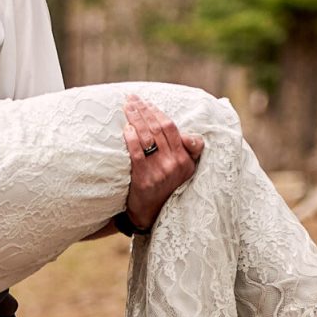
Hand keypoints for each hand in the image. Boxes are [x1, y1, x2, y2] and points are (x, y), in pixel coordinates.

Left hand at [122, 97, 202, 231]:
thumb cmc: (165, 188)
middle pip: (157, 129)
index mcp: (185, 159)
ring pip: (147, 137)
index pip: (171, 128)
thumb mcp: (184, 171)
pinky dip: (131, 138)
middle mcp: (175, 164)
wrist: (151, 216)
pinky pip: (137, 153)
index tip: (145, 102)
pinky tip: (126, 128)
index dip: (157, 113)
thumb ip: (188, 151)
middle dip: (143, 111)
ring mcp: (160, 172)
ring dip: (135, 119)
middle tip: (131, 99)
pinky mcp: (145, 180)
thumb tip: (190, 136)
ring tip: (126, 107)